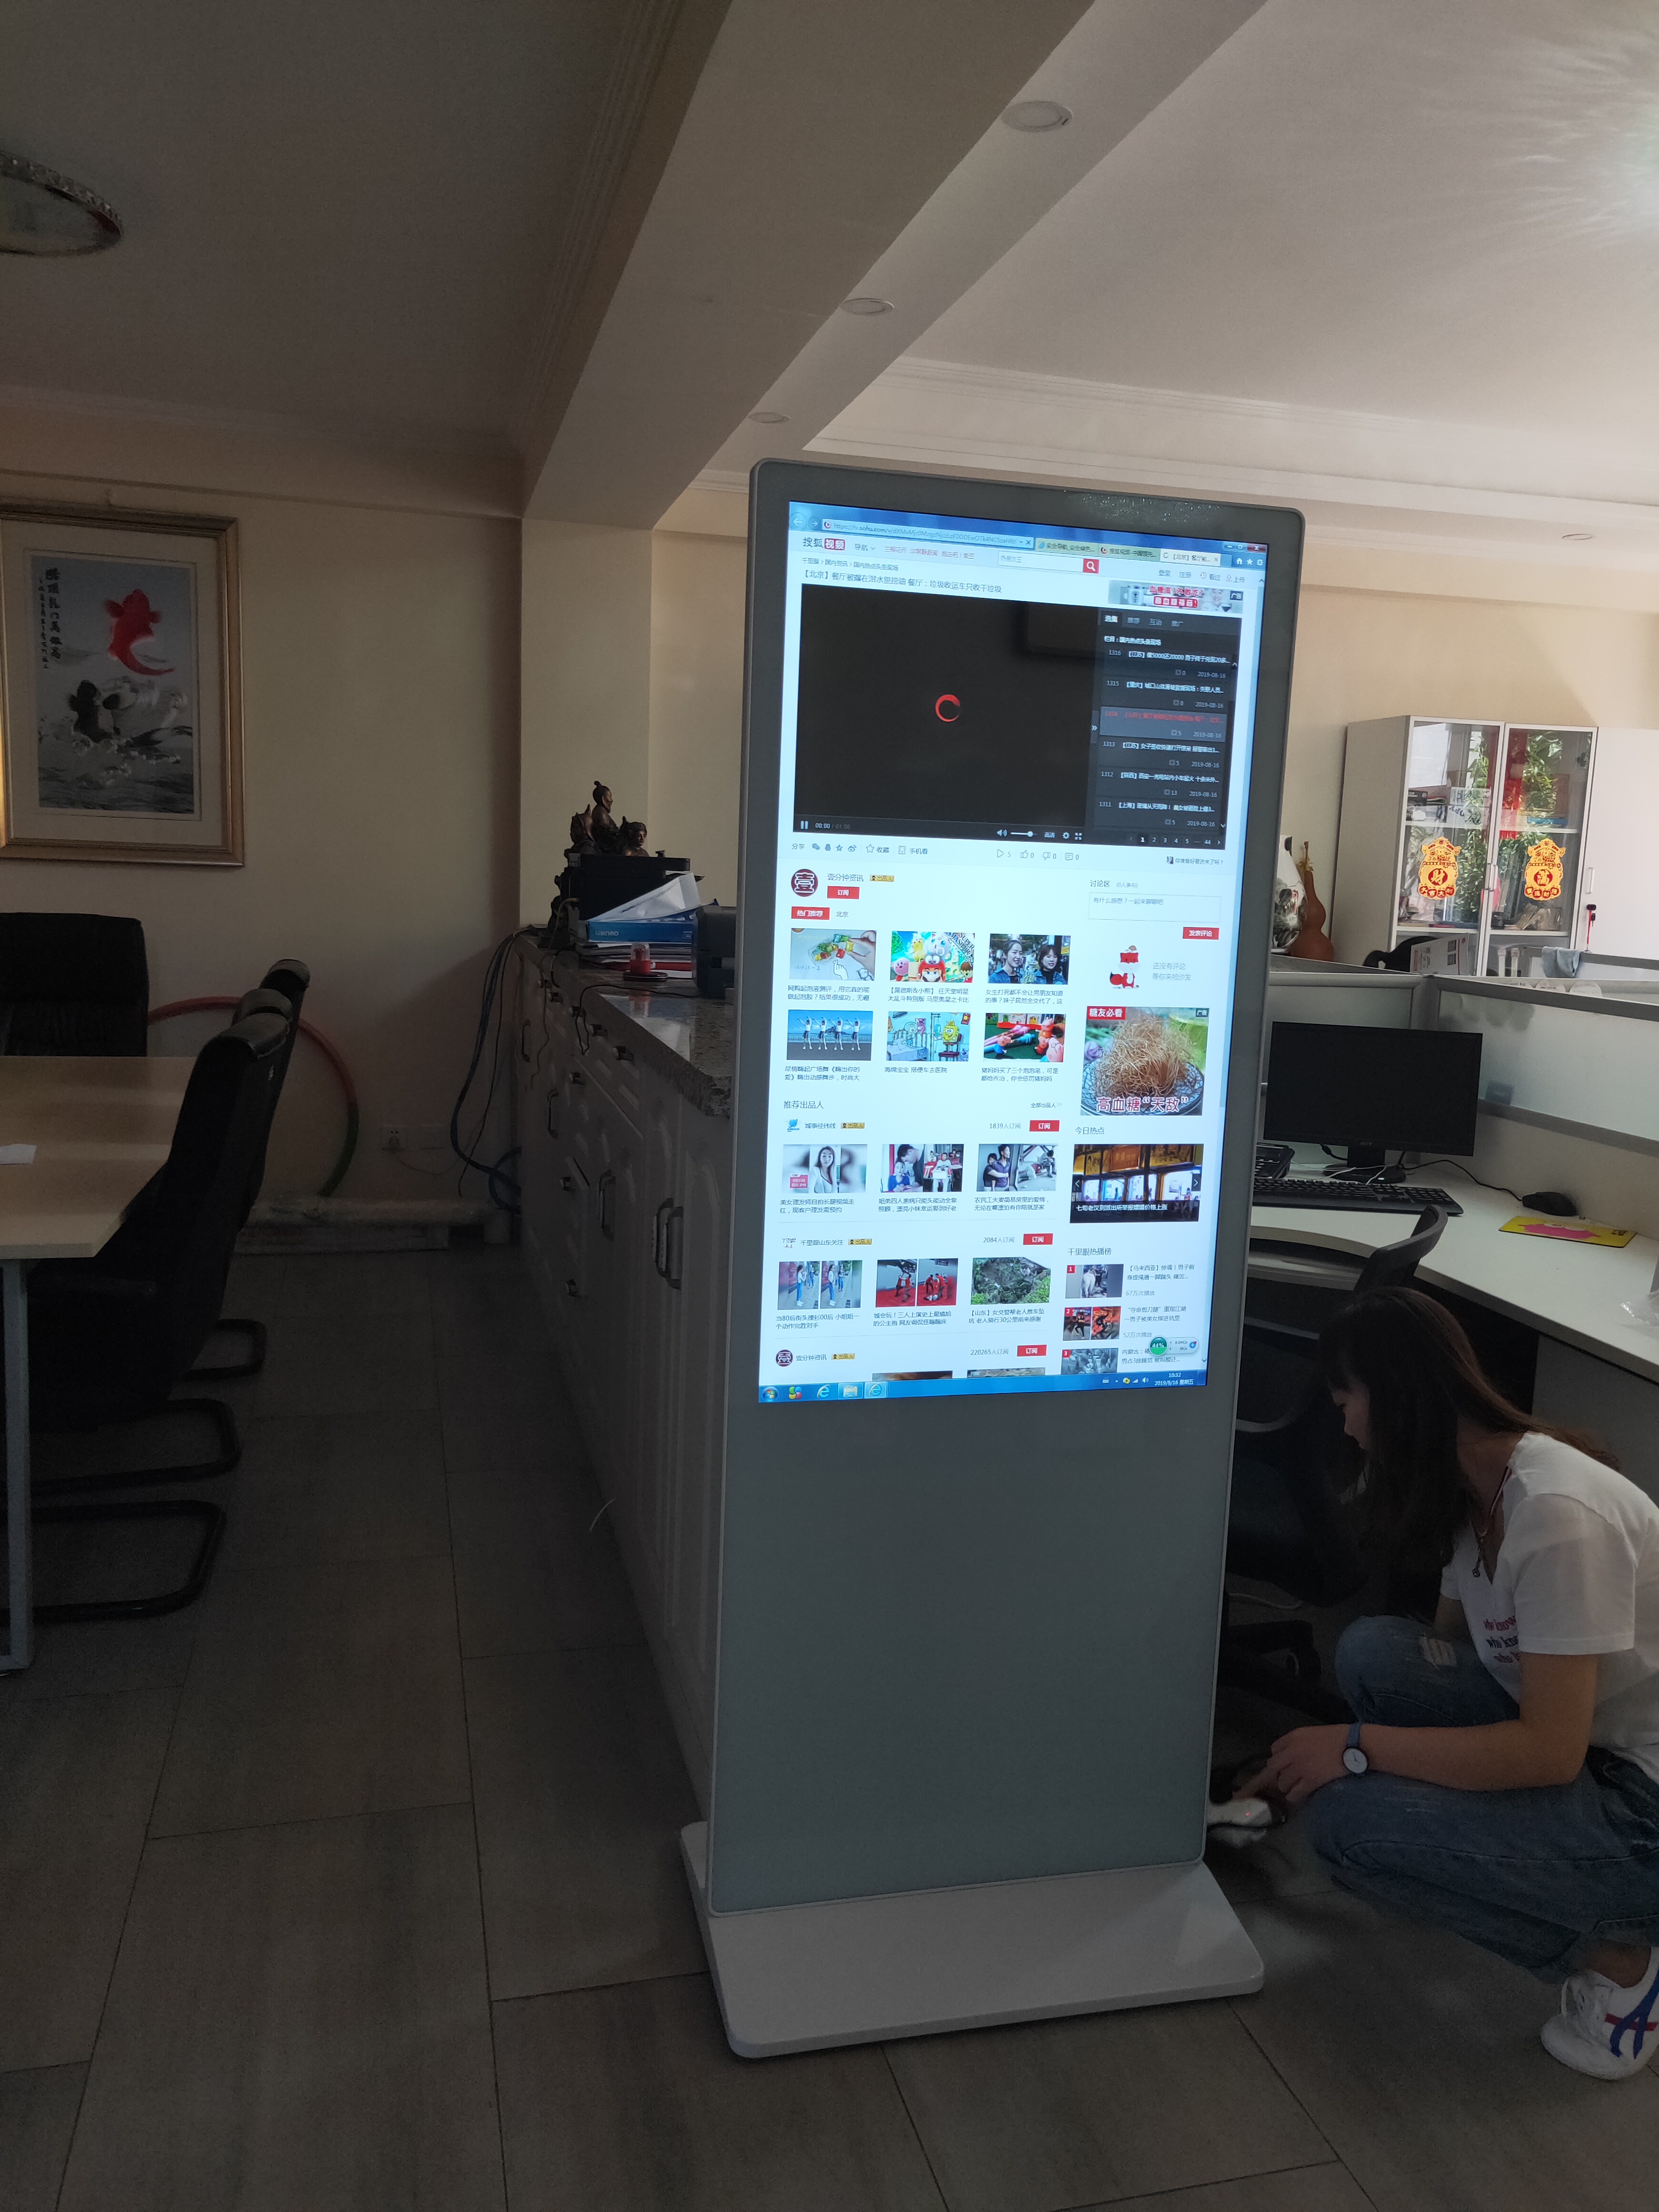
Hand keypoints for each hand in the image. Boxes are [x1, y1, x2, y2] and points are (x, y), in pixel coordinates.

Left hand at [1237, 1725, 1351, 1805]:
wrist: (1352, 1746)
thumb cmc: (1337, 1736)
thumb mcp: (1312, 1732)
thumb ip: (1298, 1742)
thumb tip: (1292, 1753)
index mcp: (1293, 1737)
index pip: (1274, 1749)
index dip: (1278, 1758)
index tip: (1283, 1763)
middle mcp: (1292, 1752)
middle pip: (1273, 1767)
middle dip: (1277, 1774)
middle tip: (1284, 1779)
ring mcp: (1300, 1767)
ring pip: (1282, 1782)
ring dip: (1285, 1787)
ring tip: (1292, 1789)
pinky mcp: (1310, 1781)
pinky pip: (1294, 1793)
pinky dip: (1294, 1796)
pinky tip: (1298, 1796)